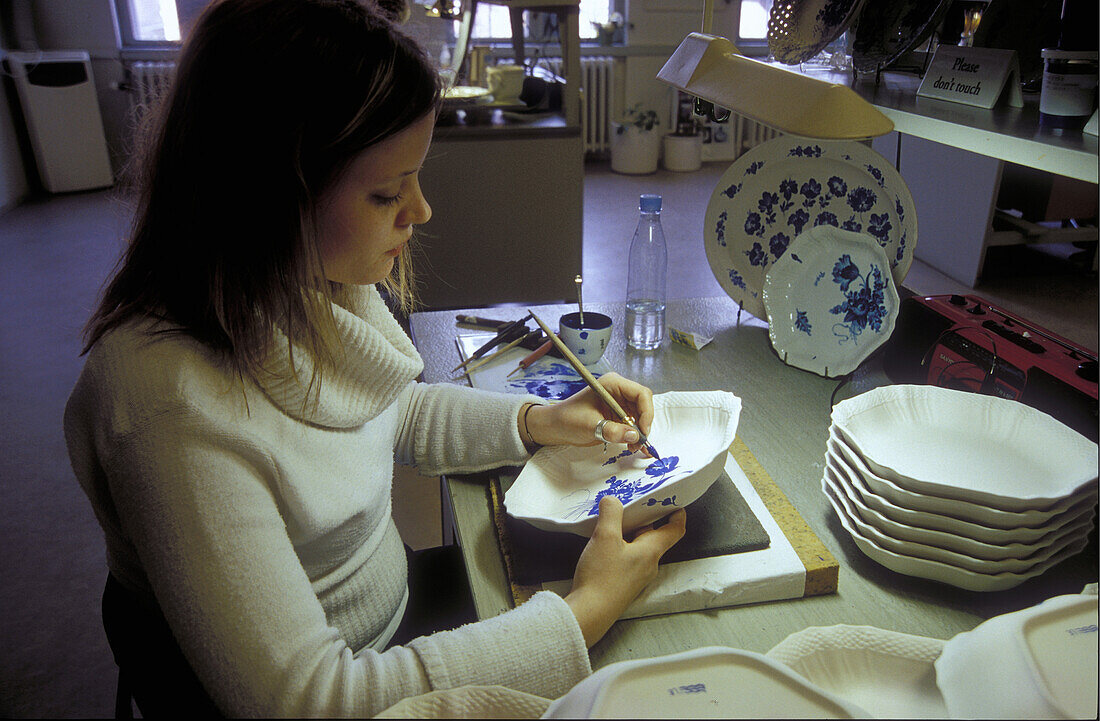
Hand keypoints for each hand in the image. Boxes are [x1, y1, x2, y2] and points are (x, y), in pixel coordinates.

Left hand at [520, 373, 654, 453]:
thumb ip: (613, 431)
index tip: (643, 431)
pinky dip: (635, 436)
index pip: (641, 394)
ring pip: (641, 417)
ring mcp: (620, 404)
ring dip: (640, 433)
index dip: (646, 412)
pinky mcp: (618, 416)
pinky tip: (633, 446)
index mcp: (613, 384)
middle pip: (644, 405)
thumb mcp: (590, 426)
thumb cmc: (568, 419)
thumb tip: (634, 436)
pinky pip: (634, 424)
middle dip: (644, 425)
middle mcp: (619, 392)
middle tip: (639, 443)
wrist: (556, 427)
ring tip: (633, 447)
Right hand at [564, 496, 685, 646]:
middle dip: (645, 519)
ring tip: (613, 520)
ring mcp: (636, 576)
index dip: (677, 514)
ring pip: (638, 547)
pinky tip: (603, 544)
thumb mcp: (605, 537)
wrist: (589, 613)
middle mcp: (648, 565)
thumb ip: (611, 513)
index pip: (674, 530)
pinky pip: (627, 559)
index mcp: (651, 552)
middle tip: (633, 503)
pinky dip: (620, 546)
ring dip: (629, 532)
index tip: (674, 502)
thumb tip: (613, 500)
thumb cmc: (601, 577)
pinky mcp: (623, 584)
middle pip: (653, 536)